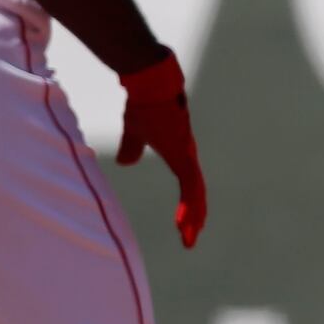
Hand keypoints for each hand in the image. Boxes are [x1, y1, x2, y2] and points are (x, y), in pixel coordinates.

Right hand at [114, 53, 207, 247]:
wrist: (147, 84)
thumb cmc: (142, 103)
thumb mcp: (134, 131)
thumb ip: (131, 147)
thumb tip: (127, 162)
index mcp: (178, 151)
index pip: (188, 184)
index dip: (188, 203)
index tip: (184, 223)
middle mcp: (187, 154)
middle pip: (196, 191)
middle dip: (194, 216)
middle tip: (190, 239)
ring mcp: (187, 153)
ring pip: (196, 192)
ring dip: (194, 216)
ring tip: (190, 238)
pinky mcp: (183, 153)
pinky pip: (190, 185)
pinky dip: (189, 205)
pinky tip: (186, 222)